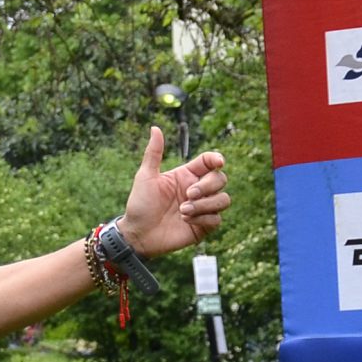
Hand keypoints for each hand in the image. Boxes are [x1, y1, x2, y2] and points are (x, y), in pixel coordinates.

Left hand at [118, 126, 228, 256]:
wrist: (137, 233)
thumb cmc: (140, 204)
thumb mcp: (145, 176)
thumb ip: (153, 153)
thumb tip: (155, 128)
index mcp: (186, 175)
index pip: (210, 162)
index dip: (217, 159)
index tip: (218, 162)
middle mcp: (197, 190)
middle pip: (221, 179)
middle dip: (207, 186)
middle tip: (188, 194)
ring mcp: (202, 208)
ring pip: (224, 199)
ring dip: (205, 204)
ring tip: (183, 211)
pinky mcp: (204, 226)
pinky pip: (217, 219)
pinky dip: (203, 218)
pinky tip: (186, 220)